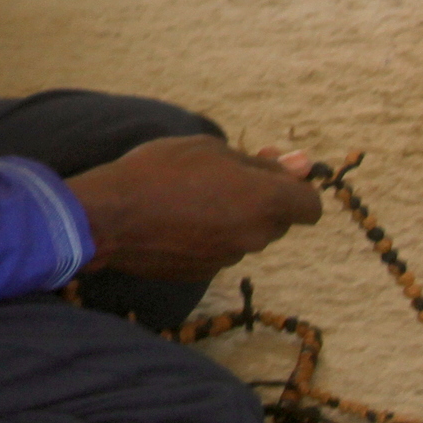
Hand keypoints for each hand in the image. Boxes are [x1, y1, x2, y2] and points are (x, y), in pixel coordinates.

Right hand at [65, 137, 322, 282]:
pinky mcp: (204, 272)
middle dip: (261, 199)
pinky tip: (177, 218)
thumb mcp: (211, 149)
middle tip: (226, 175)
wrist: (111, 216)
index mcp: (266, 202)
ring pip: (247, 235)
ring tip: (191, 195)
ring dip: (233, 217)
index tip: (270, 173)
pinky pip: (220, 249)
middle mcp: (256, 237)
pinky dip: (209, 234)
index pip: (311, 206)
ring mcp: (230, 259)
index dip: (295, 188)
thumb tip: (303, 165)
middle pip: (278, 220)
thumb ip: (259, 162)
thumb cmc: (161, 171)